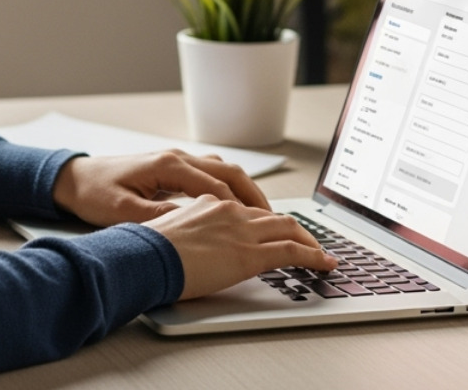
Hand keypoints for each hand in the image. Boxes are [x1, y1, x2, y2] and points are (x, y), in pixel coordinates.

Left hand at [50, 150, 271, 226]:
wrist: (74, 178)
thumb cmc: (95, 193)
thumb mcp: (125, 212)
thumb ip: (159, 218)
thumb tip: (190, 225)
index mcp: (168, 166)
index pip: (216, 187)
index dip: (240, 209)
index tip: (260, 227)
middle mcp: (177, 158)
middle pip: (229, 172)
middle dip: (254, 196)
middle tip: (276, 220)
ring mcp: (177, 160)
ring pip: (224, 169)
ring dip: (245, 189)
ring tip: (263, 215)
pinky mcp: (173, 167)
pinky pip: (212, 172)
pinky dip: (231, 186)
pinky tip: (237, 204)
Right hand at [143, 196, 338, 299]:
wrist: (142, 257)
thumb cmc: (145, 250)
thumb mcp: (166, 231)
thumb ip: (185, 231)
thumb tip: (189, 244)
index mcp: (207, 204)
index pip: (244, 210)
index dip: (262, 222)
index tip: (269, 231)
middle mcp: (229, 211)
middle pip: (272, 216)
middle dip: (293, 228)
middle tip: (306, 241)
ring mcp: (242, 230)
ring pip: (288, 229)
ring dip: (309, 241)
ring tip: (320, 254)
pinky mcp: (250, 254)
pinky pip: (293, 251)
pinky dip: (314, 256)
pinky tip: (324, 263)